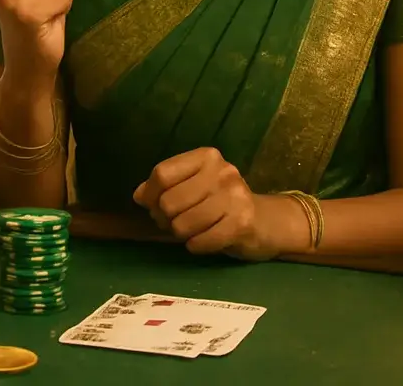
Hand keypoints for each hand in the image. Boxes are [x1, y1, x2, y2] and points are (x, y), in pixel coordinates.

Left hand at [133, 147, 306, 260]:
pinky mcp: (241, 223)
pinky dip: (195, 246)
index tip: (150, 206)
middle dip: (165, 218)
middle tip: (174, 223)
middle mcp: (222, 171)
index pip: (162, 174)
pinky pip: (200, 241)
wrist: (264, 222)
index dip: (150, 195)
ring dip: (180, 234)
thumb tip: (139, 196)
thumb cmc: (220, 202)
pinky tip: (202, 241)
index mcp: (206, 157)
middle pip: (169, 201)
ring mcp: (234, 196)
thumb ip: (165, 186)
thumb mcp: (193, 185)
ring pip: (182, 224)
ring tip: (190, 231)